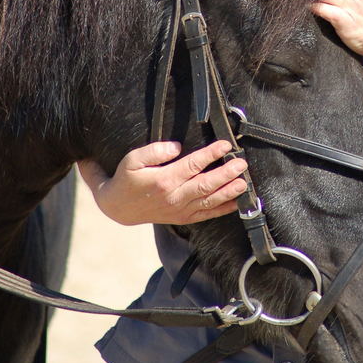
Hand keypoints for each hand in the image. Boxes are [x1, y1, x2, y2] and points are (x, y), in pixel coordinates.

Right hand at [77, 140, 247, 225]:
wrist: (118, 208)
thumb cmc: (127, 179)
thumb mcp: (132, 160)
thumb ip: (154, 151)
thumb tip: (176, 147)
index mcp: (164, 180)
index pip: (192, 165)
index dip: (210, 154)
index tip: (225, 145)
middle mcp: (175, 196)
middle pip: (205, 184)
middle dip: (226, 174)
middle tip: (241, 164)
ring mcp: (180, 209)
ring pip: (209, 201)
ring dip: (228, 192)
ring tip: (244, 183)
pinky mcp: (183, 218)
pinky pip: (206, 214)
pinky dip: (222, 209)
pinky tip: (236, 203)